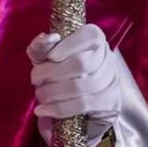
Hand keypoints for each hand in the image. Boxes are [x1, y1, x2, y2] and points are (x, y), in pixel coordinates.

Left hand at [28, 24, 120, 146]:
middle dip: (51, 72)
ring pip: (80, 86)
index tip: (50, 56)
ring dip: (52, 92)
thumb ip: (41, 46)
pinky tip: (43, 110)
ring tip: (40, 94)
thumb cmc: (57, 73)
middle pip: (81, 63)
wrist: (74, 103)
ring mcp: (111, 83)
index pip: (89, 36)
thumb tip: (47, 38)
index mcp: (95, 40)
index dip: (69, 45)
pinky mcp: (110, 105)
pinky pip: (82, 105)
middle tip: (36, 79)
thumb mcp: (45, 57)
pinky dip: (58, 108)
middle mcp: (107, 59)